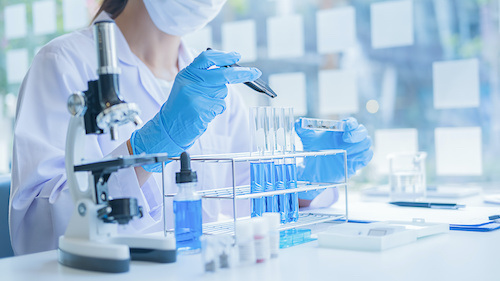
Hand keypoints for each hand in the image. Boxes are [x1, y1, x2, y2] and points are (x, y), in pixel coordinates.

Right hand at [130, 49, 261, 171]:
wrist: (169, 126)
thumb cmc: (182, 106)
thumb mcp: (187, 85)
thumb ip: (204, 76)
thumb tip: (230, 69)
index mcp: (187, 73)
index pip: (207, 58)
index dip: (224, 56)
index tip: (237, 56)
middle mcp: (190, 82)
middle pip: (222, 74)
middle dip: (241, 74)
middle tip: (255, 73)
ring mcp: (195, 96)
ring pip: (222, 92)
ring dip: (219, 98)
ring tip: (204, 104)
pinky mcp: (201, 110)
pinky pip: (220, 106)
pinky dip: (216, 110)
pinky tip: (204, 113)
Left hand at [295, 117, 372, 199]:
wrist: (313, 171)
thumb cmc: (313, 151)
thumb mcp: (307, 140)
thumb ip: (302, 130)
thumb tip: (298, 122)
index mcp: (339, 131)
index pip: (351, 123)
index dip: (351, 123)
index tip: (346, 126)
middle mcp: (349, 139)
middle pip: (362, 131)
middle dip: (357, 134)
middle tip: (346, 139)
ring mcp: (354, 150)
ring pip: (366, 143)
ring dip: (359, 146)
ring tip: (347, 151)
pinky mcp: (357, 162)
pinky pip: (367, 156)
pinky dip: (363, 155)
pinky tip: (352, 158)